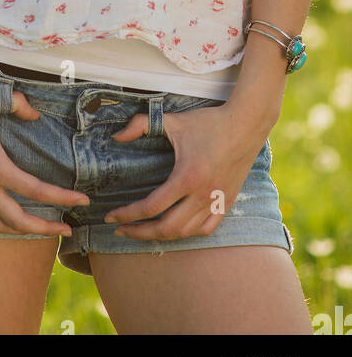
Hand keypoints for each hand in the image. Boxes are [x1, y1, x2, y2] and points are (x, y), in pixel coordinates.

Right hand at [0, 83, 89, 236]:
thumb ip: (17, 104)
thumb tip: (35, 114)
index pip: (37, 190)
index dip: (63, 197)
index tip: (82, 200)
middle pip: (19, 220)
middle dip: (46, 228)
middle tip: (66, 228)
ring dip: (21, 231)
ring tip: (38, 230)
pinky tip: (1, 226)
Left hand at [102, 104, 266, 241]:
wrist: (246, 124)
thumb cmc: (208, 122)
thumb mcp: (172, 120)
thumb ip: (140, 125)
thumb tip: (116, 137)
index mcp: (186, 177)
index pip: (151, 207)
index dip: (127, 215)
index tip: (110, 217)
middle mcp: (202, 195)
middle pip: (166, 228)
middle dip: (139, 233)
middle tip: (120, 230)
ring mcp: (216, 201)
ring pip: (185, 232)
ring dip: (161, 236)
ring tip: (143, 231)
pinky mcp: (227, 202)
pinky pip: (206, 229)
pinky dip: (188, 233)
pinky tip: (175, 228)